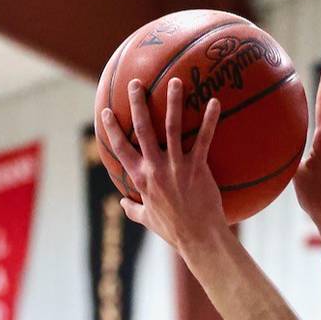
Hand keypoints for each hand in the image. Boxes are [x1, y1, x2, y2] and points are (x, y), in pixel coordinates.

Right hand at [102, 79, 226, 253]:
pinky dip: (209, 120)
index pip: (121, 149)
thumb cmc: (174, 230)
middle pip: (143, 129)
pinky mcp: (198, 168)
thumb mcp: (148, 220)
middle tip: (136, 83)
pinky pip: (204, 139)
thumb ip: (134, 209)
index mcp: (141, 178)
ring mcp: (177, 166)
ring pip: (172, 127)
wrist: (199, 238)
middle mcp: (156, 168)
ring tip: (175, 81)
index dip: (112, 130)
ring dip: (173, 102)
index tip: (107, 112)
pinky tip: (214, 102)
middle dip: (138, 103)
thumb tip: (122, 203)